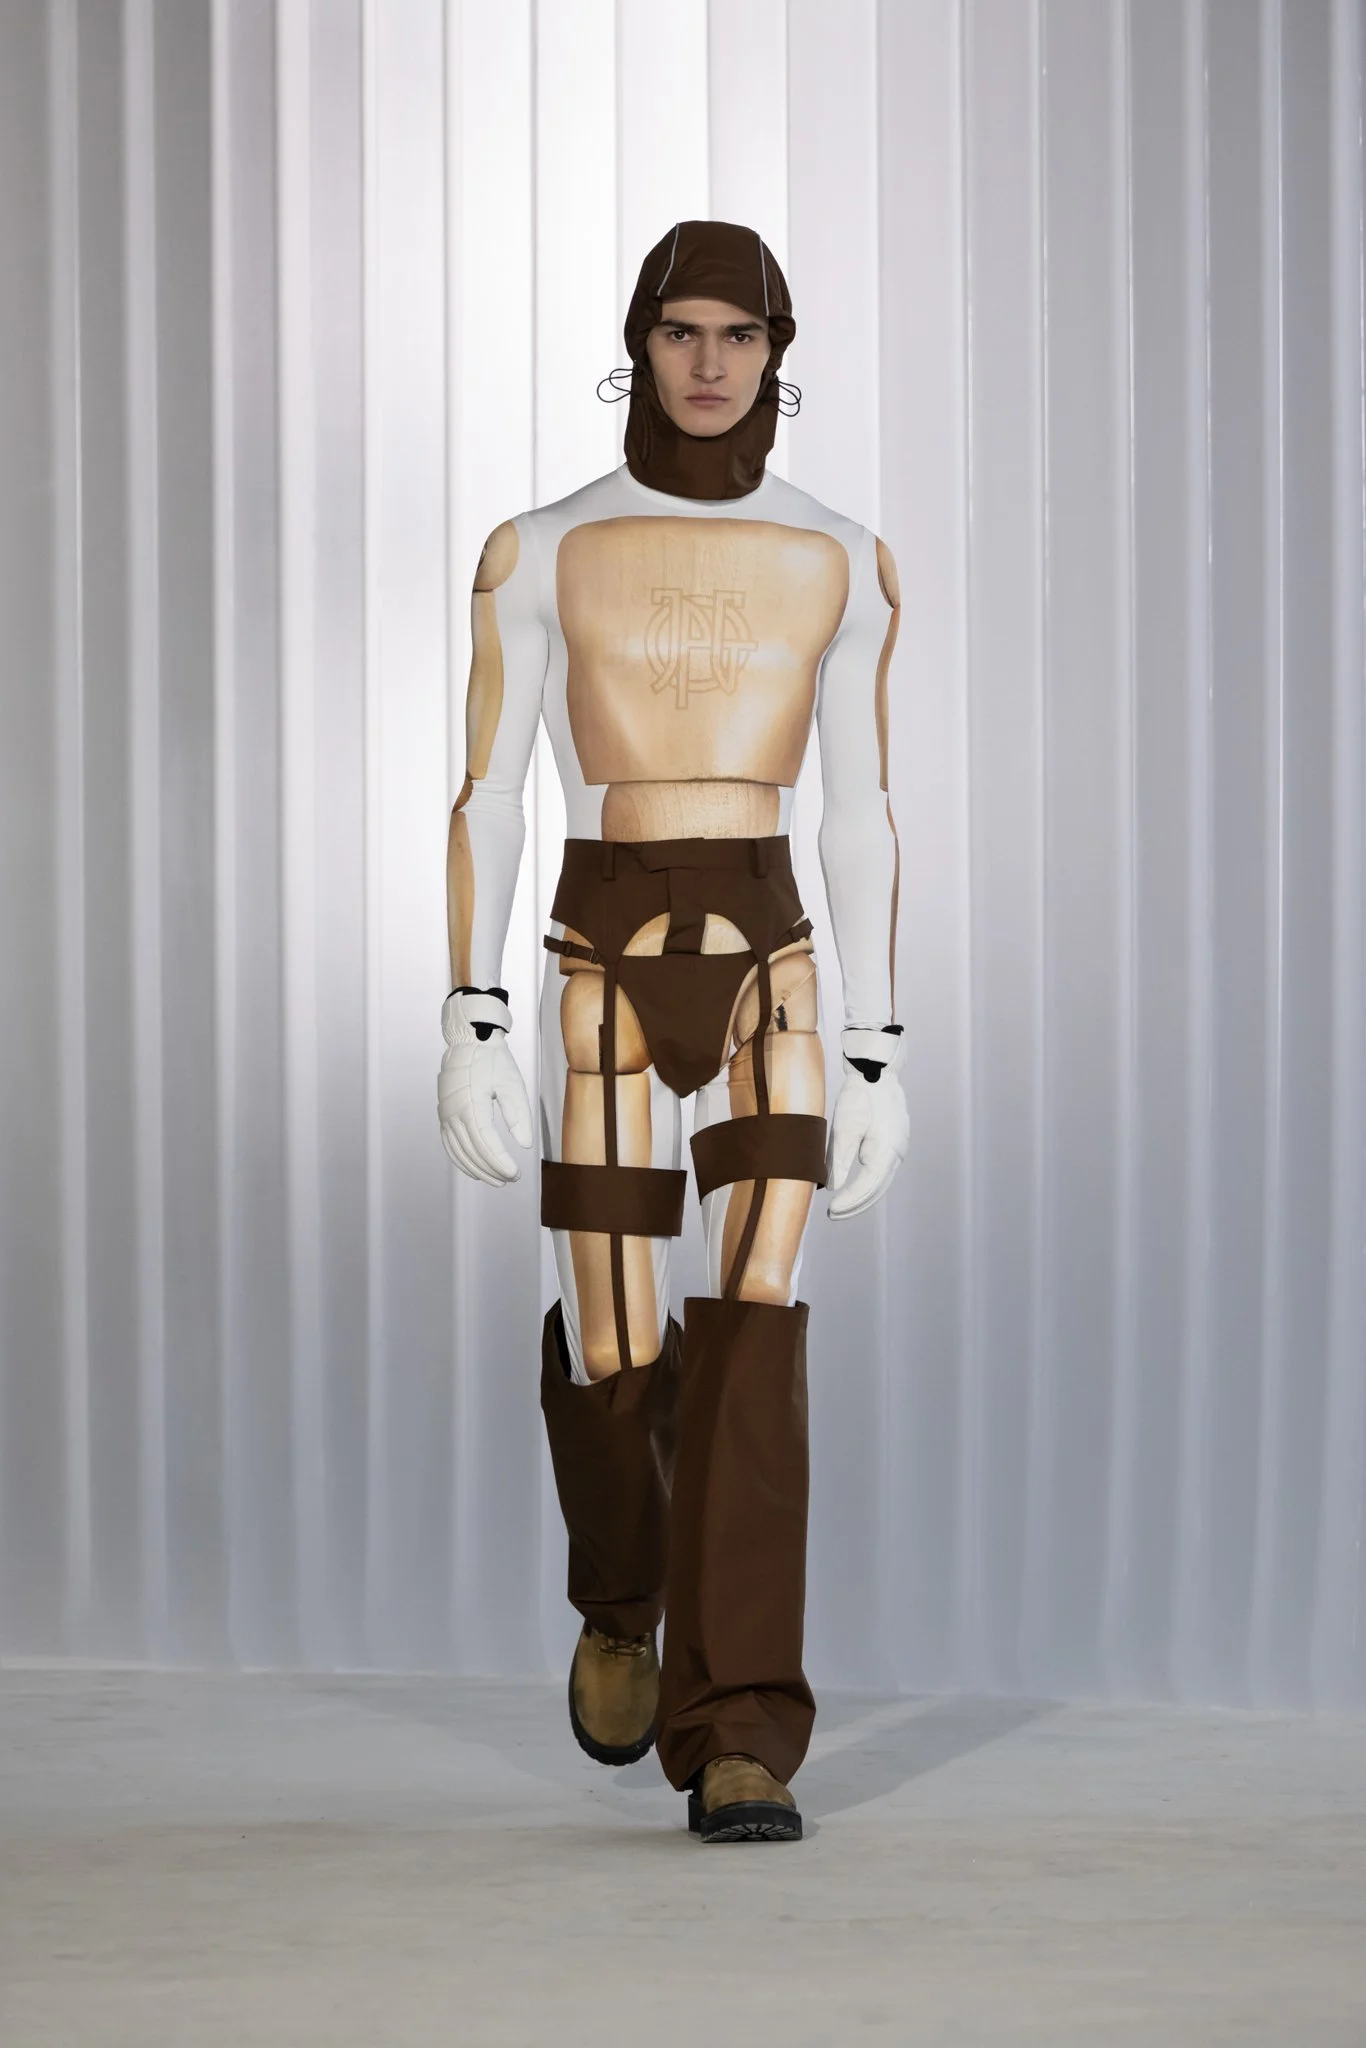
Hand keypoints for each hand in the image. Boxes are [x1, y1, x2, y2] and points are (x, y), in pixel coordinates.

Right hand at [437, 987, 533, 1185]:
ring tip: (496, 1180)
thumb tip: (525, 1144)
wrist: (469, 1041)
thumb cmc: (492, 1060)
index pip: (486, 1143)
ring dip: (477, 1169)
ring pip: (459, 1151)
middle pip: (472, 1151)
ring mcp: (446, 1114)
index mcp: (471, 1104)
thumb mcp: (512, 1084)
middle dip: (492, 1169)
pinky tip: (474, 1169)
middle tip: (510, 1178)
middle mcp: (454, 1112)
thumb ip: (518, 1115)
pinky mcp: (444, 1114)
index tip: (515, 1173)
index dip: (500, 1162)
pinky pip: (449, 1144)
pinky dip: (461, 1160)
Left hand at [826, 1025, 908, 1220]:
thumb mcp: (844, 1128)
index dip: (849, 1201)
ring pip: (881, 1180)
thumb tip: (834, 1188)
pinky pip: (882, 1168)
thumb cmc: (859, 1097)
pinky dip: (868, 1181)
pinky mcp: (894, 1141)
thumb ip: (839, 1160)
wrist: (876, 1071)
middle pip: (877, 1188)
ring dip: (863, 1195)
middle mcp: (897, 1152)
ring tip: (842, 1206)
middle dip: (856, 1204)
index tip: (831, 1210)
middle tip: (834, 1214)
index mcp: (887, 1151)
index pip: (867, 1186)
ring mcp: (898, 1147)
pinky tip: (854, 1186)